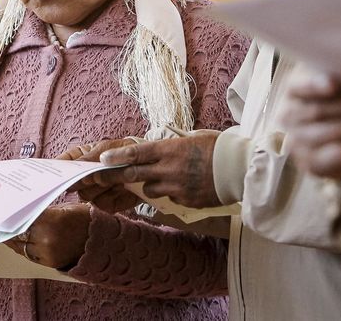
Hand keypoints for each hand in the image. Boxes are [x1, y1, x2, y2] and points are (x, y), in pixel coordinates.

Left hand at [4, 203, 91, 269]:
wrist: (100, 242)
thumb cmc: (84, 220)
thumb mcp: (65, 208)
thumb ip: (43, 211)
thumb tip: (23, 210)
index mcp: (52, 220)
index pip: (23, 218)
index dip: (11, 216)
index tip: (1, 212)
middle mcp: (47, 239)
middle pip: (18, 234)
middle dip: (7, 229)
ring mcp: (47, 253)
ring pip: (21, 246)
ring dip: (12, 240)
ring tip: (3, 232)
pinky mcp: (49, 263)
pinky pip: (29, 255)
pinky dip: (22, 248)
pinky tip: (17, 242)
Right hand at [61, 138, 144, 212]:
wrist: (145, 162)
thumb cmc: (122, 150)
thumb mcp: (105, 148)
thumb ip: (89, 158)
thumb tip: (76, 170)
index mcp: (78, 160)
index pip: (60, 166)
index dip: (58, 171)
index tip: (60, 173)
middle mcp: (83, 179)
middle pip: (73, 186)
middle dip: (86, 180)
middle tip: (98, 174)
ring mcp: (94, 193)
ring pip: (87, 196)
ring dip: (102, 186)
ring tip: (116, 177)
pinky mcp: (107, 204)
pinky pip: (102, 204)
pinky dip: (113, 195)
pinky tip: (121, 187)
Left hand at [80, 131, 221, 209]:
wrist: (240, 169)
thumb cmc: (219, 148)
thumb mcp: (193, 139)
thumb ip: (173, 146)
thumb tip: (160, 150)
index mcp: (170, 149)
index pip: (136, 153)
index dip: (117, 157)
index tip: (102, 159)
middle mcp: (169, 170)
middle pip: (134, 174)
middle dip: (116, 175)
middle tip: (101, 176)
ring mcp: (176, 188)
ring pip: (150, 190)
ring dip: (152, 185)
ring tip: (168, 178)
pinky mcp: (186, 202)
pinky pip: (171, 198)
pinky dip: (173, 193)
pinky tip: (187, 186)